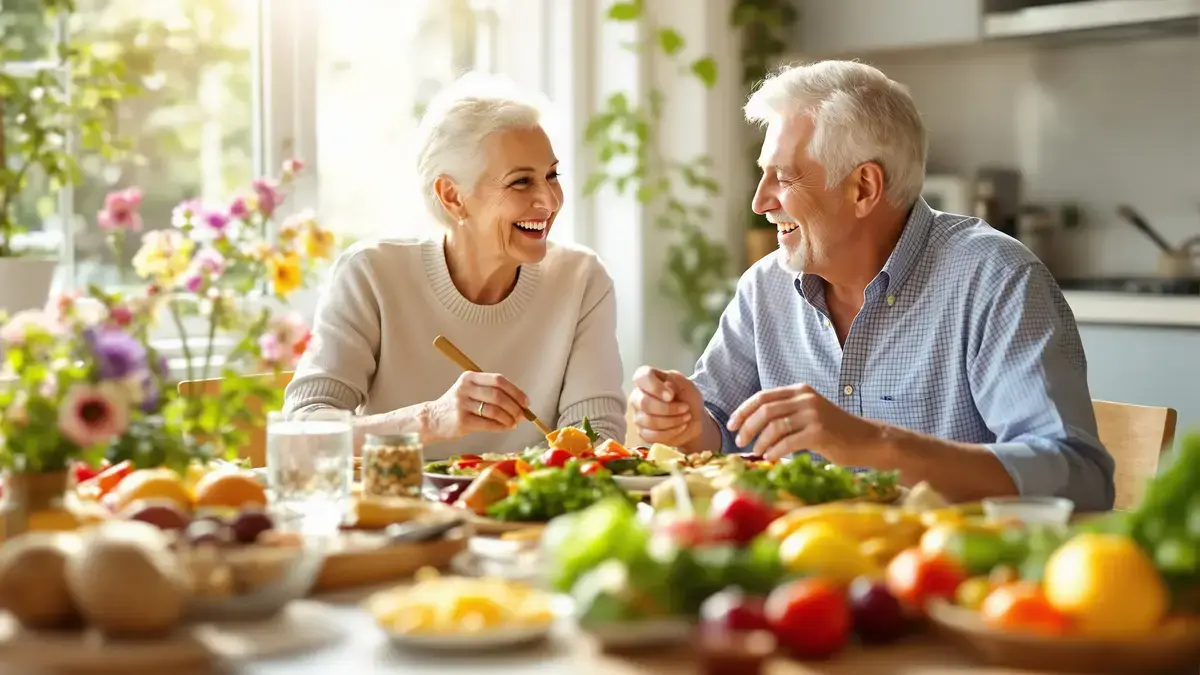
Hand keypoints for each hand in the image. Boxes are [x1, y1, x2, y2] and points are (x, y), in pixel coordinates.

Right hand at [424, 371, 530, 441]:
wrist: (432, 420)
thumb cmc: (458, 406)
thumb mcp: (471, 392)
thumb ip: (493, 394)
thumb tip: (521, 405)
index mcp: (470, 377)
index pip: (498, 380)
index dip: (515, 391)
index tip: (526, 402)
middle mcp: (465, 388)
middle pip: (498, 395)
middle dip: (514, 407)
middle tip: (522, 416)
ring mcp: (462, 404)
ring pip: (494, 411)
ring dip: (508, 419)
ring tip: (513, 423)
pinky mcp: (461, 420)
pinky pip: (487, 424)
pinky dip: (500, 427)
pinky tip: (505, 428)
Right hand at [629, 366, 701, 446]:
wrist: (694, 420)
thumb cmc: (688, 398)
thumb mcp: (686, 383)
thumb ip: (675, 380)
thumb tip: (666, 389)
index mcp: (647, 380)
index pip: (641, 377)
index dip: (655, 387)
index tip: (671, 395)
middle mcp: (638, 396)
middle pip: (644, 403)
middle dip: (669, 408)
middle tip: (685, 408)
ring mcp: (638, 416)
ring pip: (649, 421)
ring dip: (673, 421)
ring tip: (686, 417)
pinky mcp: (643, 433)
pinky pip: (652, 435)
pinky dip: (671, 432)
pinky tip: (680, 427)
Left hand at [726, 384, 881, 461]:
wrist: (868, 440)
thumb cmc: (835, 432)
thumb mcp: (809, 415)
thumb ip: (787, 414)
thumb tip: (753, 427)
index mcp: (800, 391)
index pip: (763, 396)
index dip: (743, 410)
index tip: (731, 425)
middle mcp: (806, 398)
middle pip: (765, 410)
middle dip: (747, 426)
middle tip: (740, 441)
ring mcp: (813, 414)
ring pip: (775, 426)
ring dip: (761, 441)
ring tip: (757, 452)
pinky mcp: (820, 432)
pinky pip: (789, 441)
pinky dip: (776, 451)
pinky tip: (771, 457)